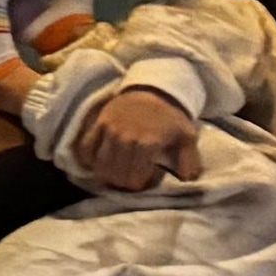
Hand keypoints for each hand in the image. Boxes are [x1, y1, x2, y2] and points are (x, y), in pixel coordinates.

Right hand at [70, 90, 198, 192]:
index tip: (148, 179)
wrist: (153, 90)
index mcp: (147, 144)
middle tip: (132, 179)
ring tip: (116, 175)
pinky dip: (88, 160)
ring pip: (100, 165)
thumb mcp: (187, 137)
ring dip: (107, 175)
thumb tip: (186, 179)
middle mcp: (125, 138)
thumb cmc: (170, 118)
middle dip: (124, 183)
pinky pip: (86, 149)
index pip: (135, 179)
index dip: (141, 185)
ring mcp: (109, 131)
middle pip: (116, 175)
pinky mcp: (98, 124)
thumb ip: (190, 161)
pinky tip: (96, 165)